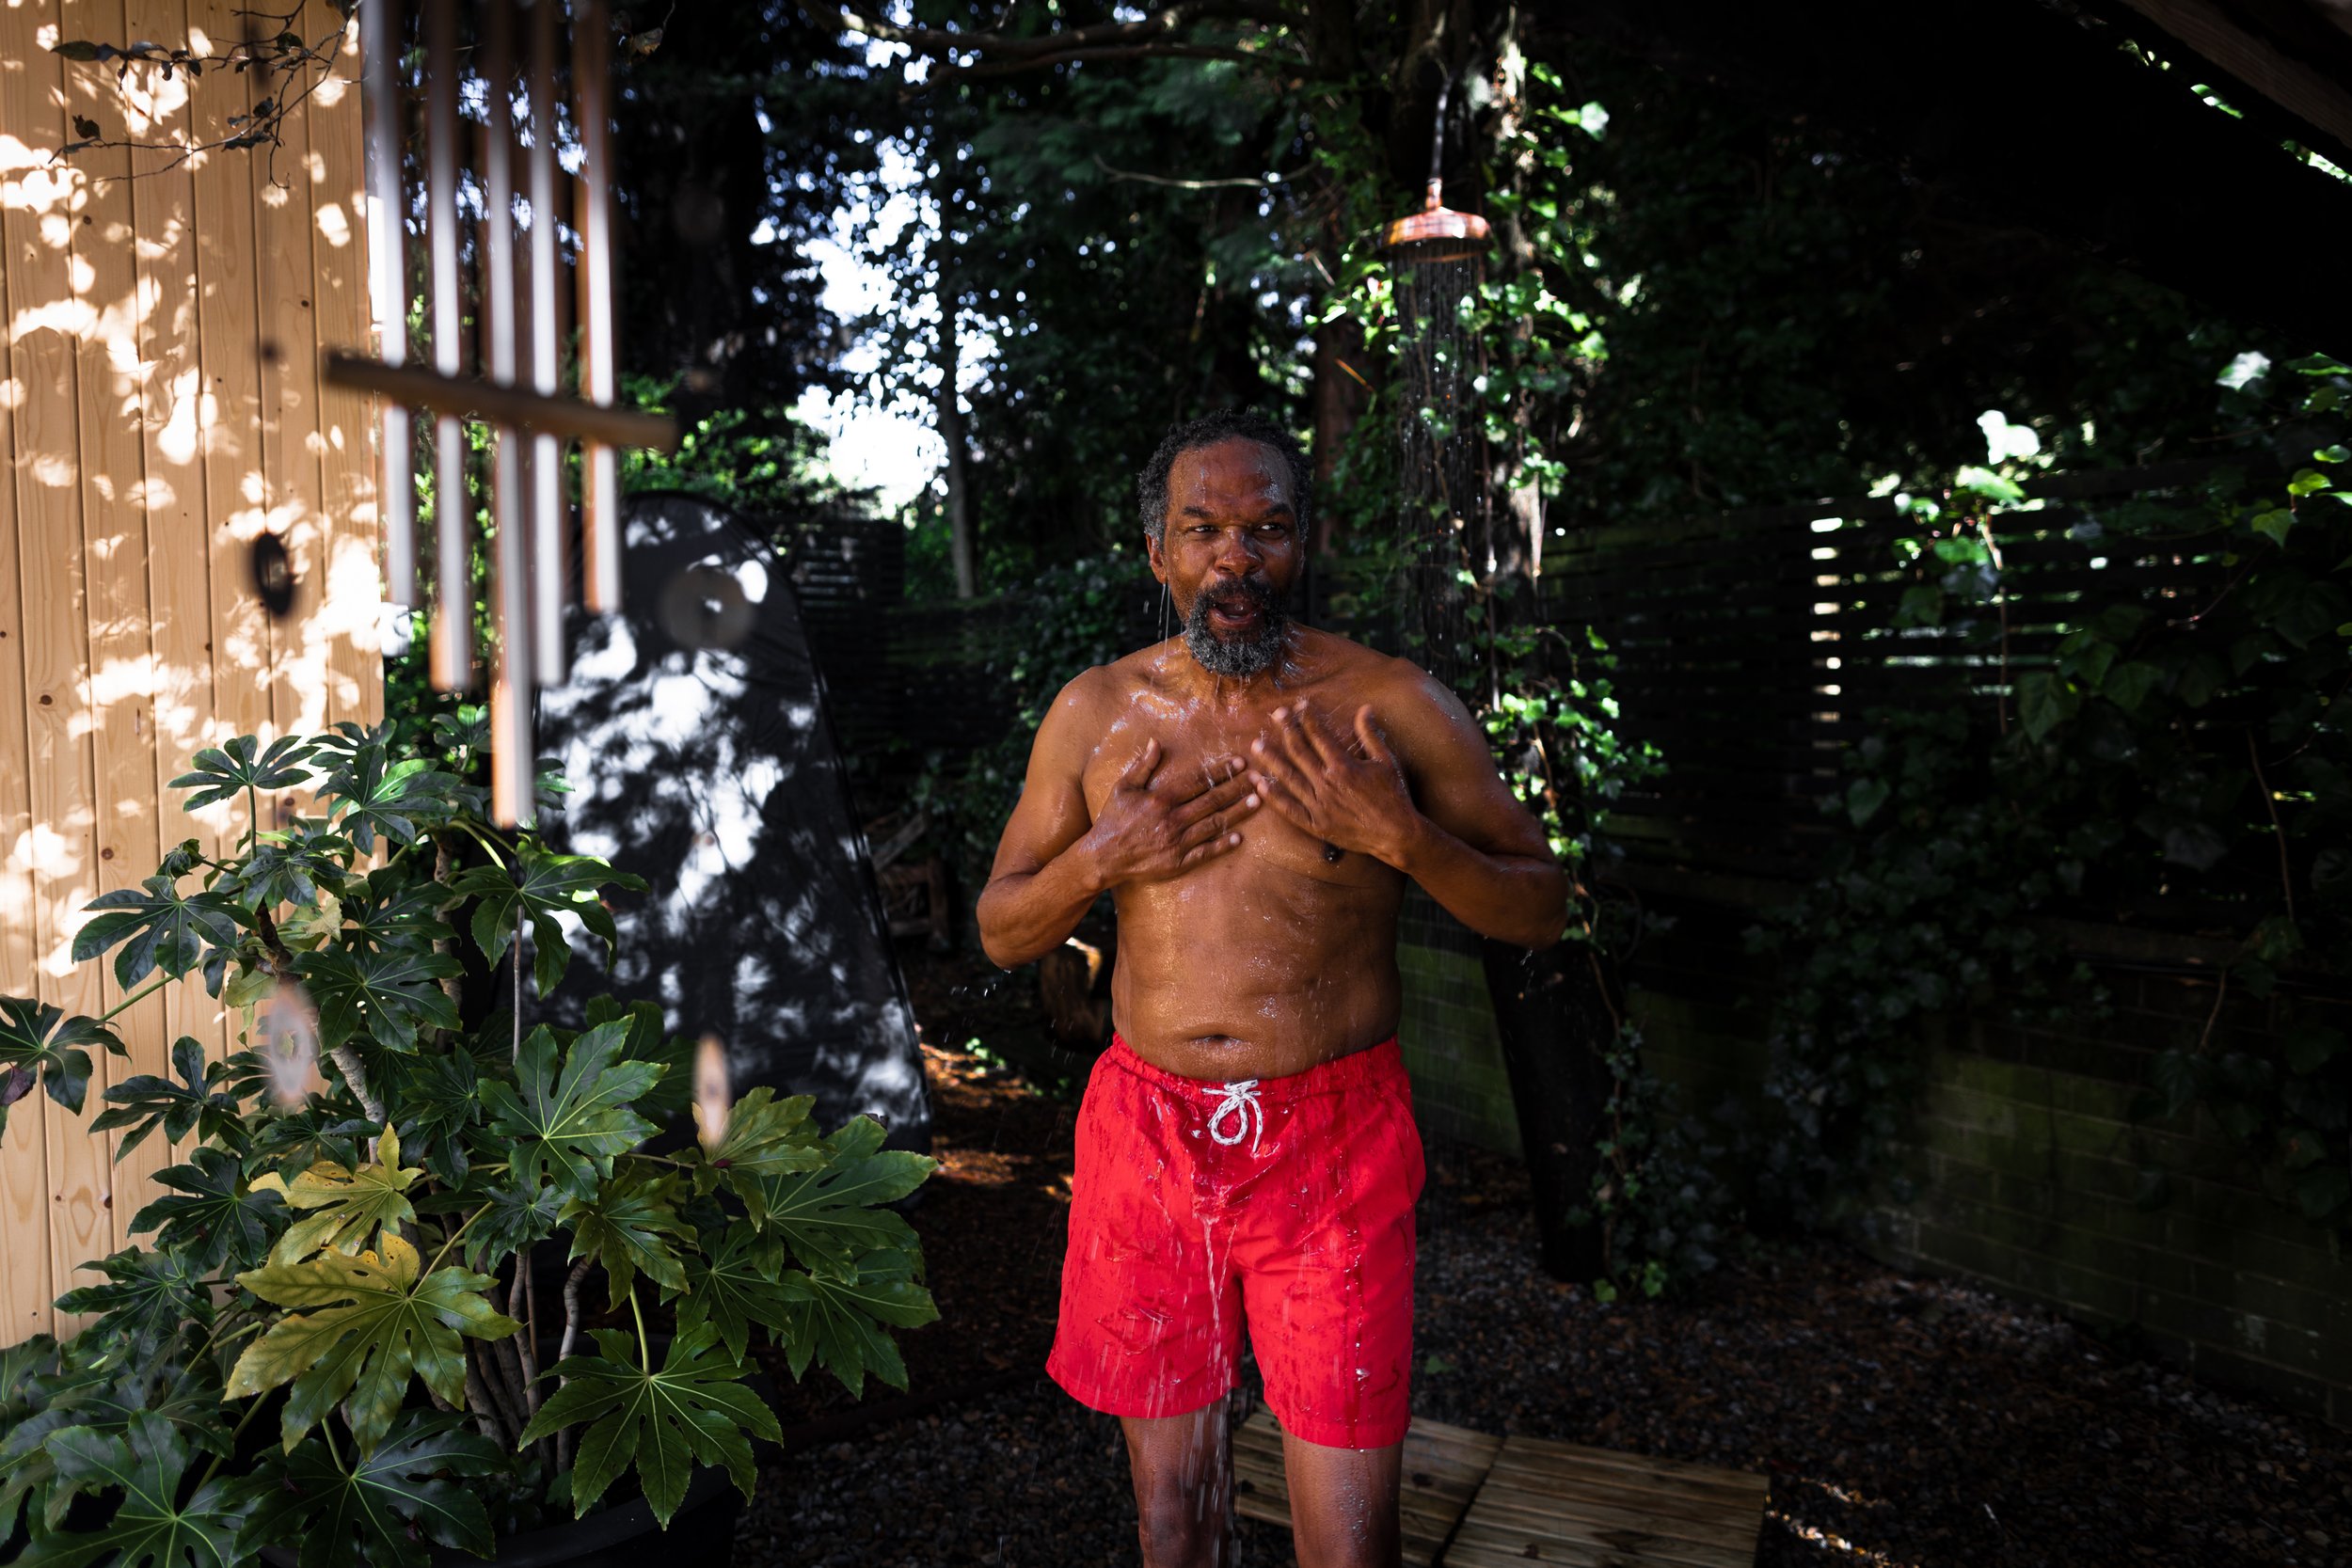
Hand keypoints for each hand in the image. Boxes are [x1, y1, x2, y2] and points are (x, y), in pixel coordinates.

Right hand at [1078, 736, 1260, 886]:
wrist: (1103, 857)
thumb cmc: (1112, 820)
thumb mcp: (1123, 788)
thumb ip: (1142, 765)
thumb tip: (1155, 741)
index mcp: (1160, 799)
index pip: (1197, 781)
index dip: (1221, 771)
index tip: (1240, 763)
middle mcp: (1172, 819)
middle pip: (1212, 800)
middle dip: (1237, 787)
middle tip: (1259, 778)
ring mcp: (1176, 842)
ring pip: (1214, 824)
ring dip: (1237, 812)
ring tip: (1257, 801)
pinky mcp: (1178, 862)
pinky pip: (1205, 852)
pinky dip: (1223, 845)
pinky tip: (1239, 837)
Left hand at [1249, 701, 1418, 864]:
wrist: (1396, 834)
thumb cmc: (1394, 796)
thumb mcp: (1386, 762)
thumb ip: (1370, 735)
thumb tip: (1365, 709)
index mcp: (1344, 766)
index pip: (1319, 736)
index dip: (1307, 719)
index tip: (1298, 707)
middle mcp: (1327, 783)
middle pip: (1299, 752)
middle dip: (1287, 730)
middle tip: (1275, 714)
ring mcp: (1319, 805)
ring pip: (1288, 778)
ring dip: (1271, 760)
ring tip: (1256, 745)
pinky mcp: (1315, 825)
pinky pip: (1289, 809)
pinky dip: (1273, 797)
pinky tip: (1259, 784)